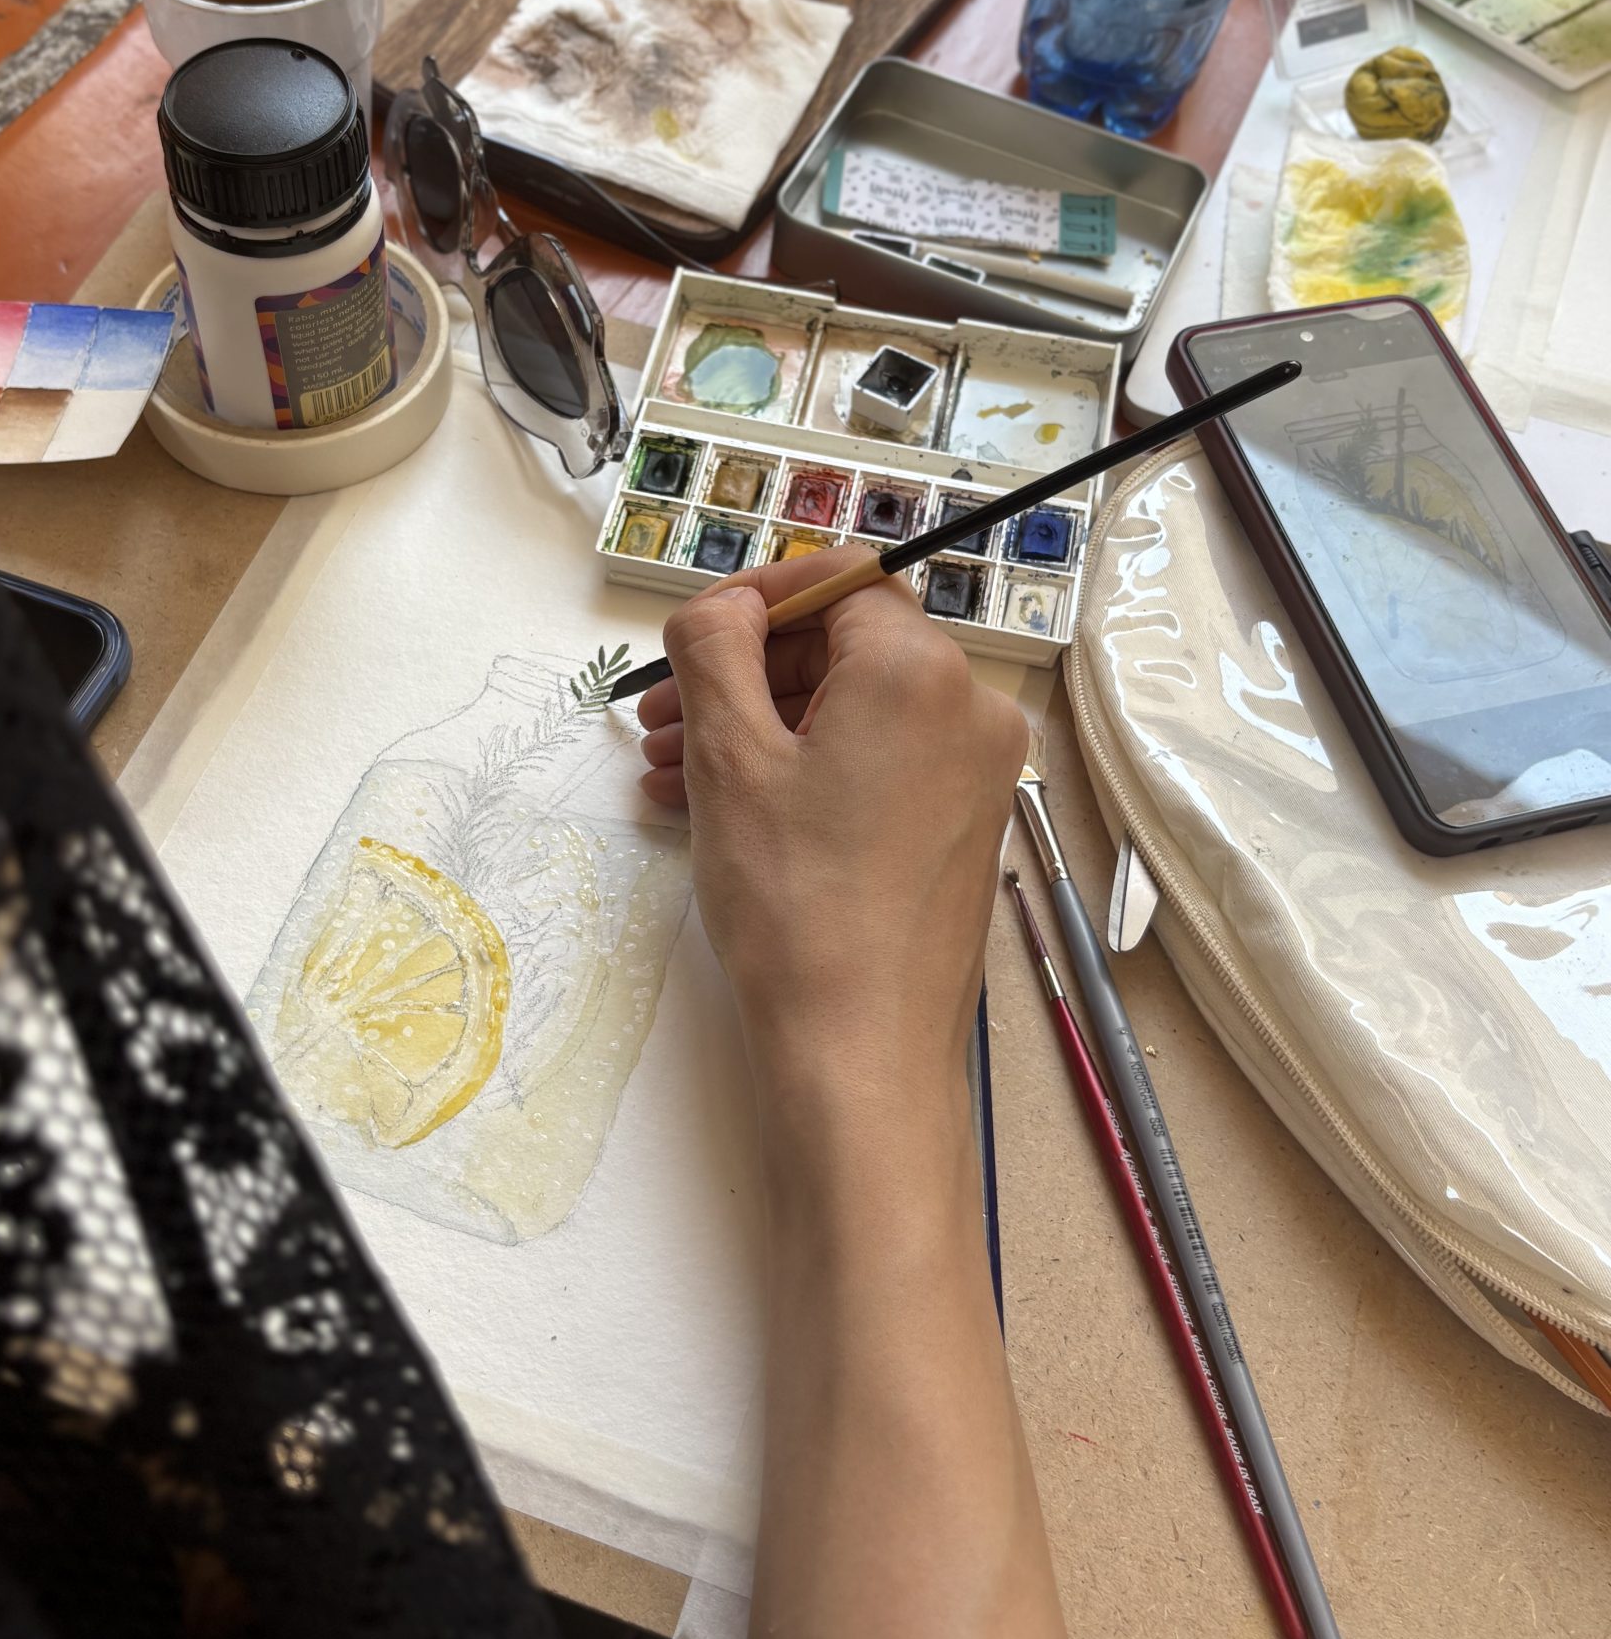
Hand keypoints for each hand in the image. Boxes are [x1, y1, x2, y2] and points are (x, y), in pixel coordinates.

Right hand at [638, 551, 1024, 1179]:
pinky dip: (806, 772)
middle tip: (660, 719)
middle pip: (846, 650)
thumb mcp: (730, 758)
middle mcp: (970, 710)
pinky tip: (725, 812)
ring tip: (672, 775)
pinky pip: (879, 766)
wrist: (862, 1053)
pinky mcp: (964, 829)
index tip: (691, 641)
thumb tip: (725, 605)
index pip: (840, 584)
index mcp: (921, 672)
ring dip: (761, 728)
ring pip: (855, 714)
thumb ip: (717, 649)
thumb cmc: (793, 902)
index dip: (757, 601)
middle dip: (746, 675)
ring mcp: (977, 775)